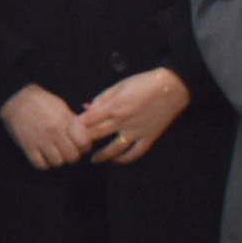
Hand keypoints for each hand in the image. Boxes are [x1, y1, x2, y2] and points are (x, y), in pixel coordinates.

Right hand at [0, 83, 88, 171]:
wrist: (15, 99)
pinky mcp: (28, 146)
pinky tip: (44, 155)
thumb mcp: (61, 107)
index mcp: (65, 120)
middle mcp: (54, 131)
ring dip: (58, 159)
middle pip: (72, 156)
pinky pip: (41, 164)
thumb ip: (73, 122)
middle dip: (72, 154)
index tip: (80, 144)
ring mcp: (40, 140)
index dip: (84, 146)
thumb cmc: (40, 102)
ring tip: (54, 152)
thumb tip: (85, 135)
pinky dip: (44, 163)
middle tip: (67, 149)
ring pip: (57, 162)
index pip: (84, 143)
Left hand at [74, 67, 191, 165]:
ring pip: (114, 149)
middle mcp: (123, 121)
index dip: (77, 125)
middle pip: (97, 134)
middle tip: (76, 146)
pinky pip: (135, 153)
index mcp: (114, 106)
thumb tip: (86, 108)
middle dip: (84, 141)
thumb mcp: (119, 85)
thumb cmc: (144, 82)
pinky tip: (116, 160)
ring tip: (93, 159)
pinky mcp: (148, 138)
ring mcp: (136, 131)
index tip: (68, 129)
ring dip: (102, 156)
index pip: (88, 120)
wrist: (172, 86)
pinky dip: (125, 159)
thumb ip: (102, 98)